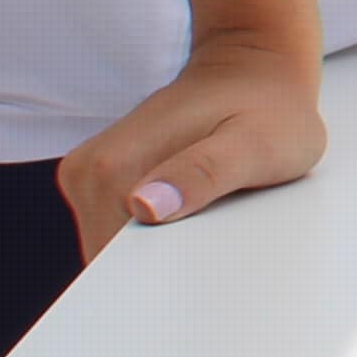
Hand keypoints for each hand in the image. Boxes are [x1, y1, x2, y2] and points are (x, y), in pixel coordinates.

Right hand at [57, 27, 322, 260]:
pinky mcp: (103, 180)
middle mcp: (88, 172)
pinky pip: (118, 231)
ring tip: (208, 224)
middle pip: (107, 262)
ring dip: (155, 254)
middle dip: (156, 272)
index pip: (109, 267)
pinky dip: (153, 238)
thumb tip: (144, 207)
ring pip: (111, 250)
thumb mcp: (257, 143)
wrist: (255, 68)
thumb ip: (205, 173)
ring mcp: (90, 176)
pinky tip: (192, 219)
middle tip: (216, 247)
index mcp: (112, 168)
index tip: (196, 283)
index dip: (152, 288)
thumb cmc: (268, 108)